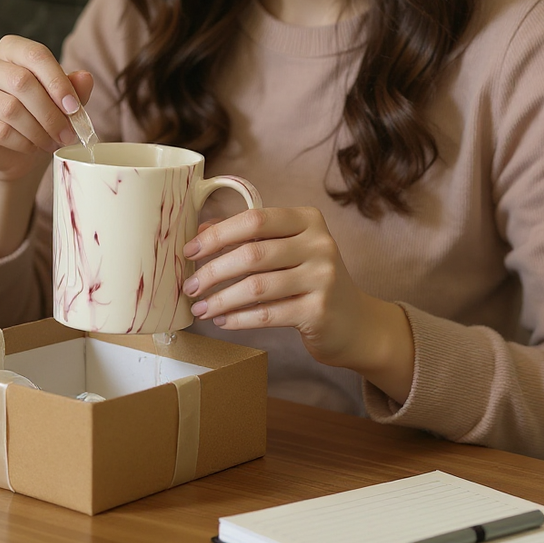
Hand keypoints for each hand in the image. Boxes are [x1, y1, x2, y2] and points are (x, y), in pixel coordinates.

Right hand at [0, 35, 92, 182]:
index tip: (74, 107)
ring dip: (39, 130)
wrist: (18, 154)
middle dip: (50, 112)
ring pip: (10, 108)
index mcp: (11, 49)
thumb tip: (85, 77)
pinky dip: (23, 142)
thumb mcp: (63, 102)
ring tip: (53, 143)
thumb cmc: (41, 118)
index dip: (57, 81)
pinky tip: (33, 147)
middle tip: (68, 133)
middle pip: (21, 81)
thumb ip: (75, 88)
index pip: (35, 54)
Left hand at [183, 206, 413, 401]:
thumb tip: (200, 232)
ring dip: (221, 300)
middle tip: (190, 286)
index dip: (217, 234)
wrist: (355, 323)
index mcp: (308, 219)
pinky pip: (267, 314)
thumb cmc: (310, 280)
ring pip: (256, 287)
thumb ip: (250, 236)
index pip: (254, 219)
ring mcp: (323, 278)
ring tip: (200, 308)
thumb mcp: (287, 249)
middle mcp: (319, 244)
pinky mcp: (319, 311)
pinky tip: (222, 321)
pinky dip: (238, 319)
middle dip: (213, 271)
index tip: (189, 251)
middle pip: (252, 253)